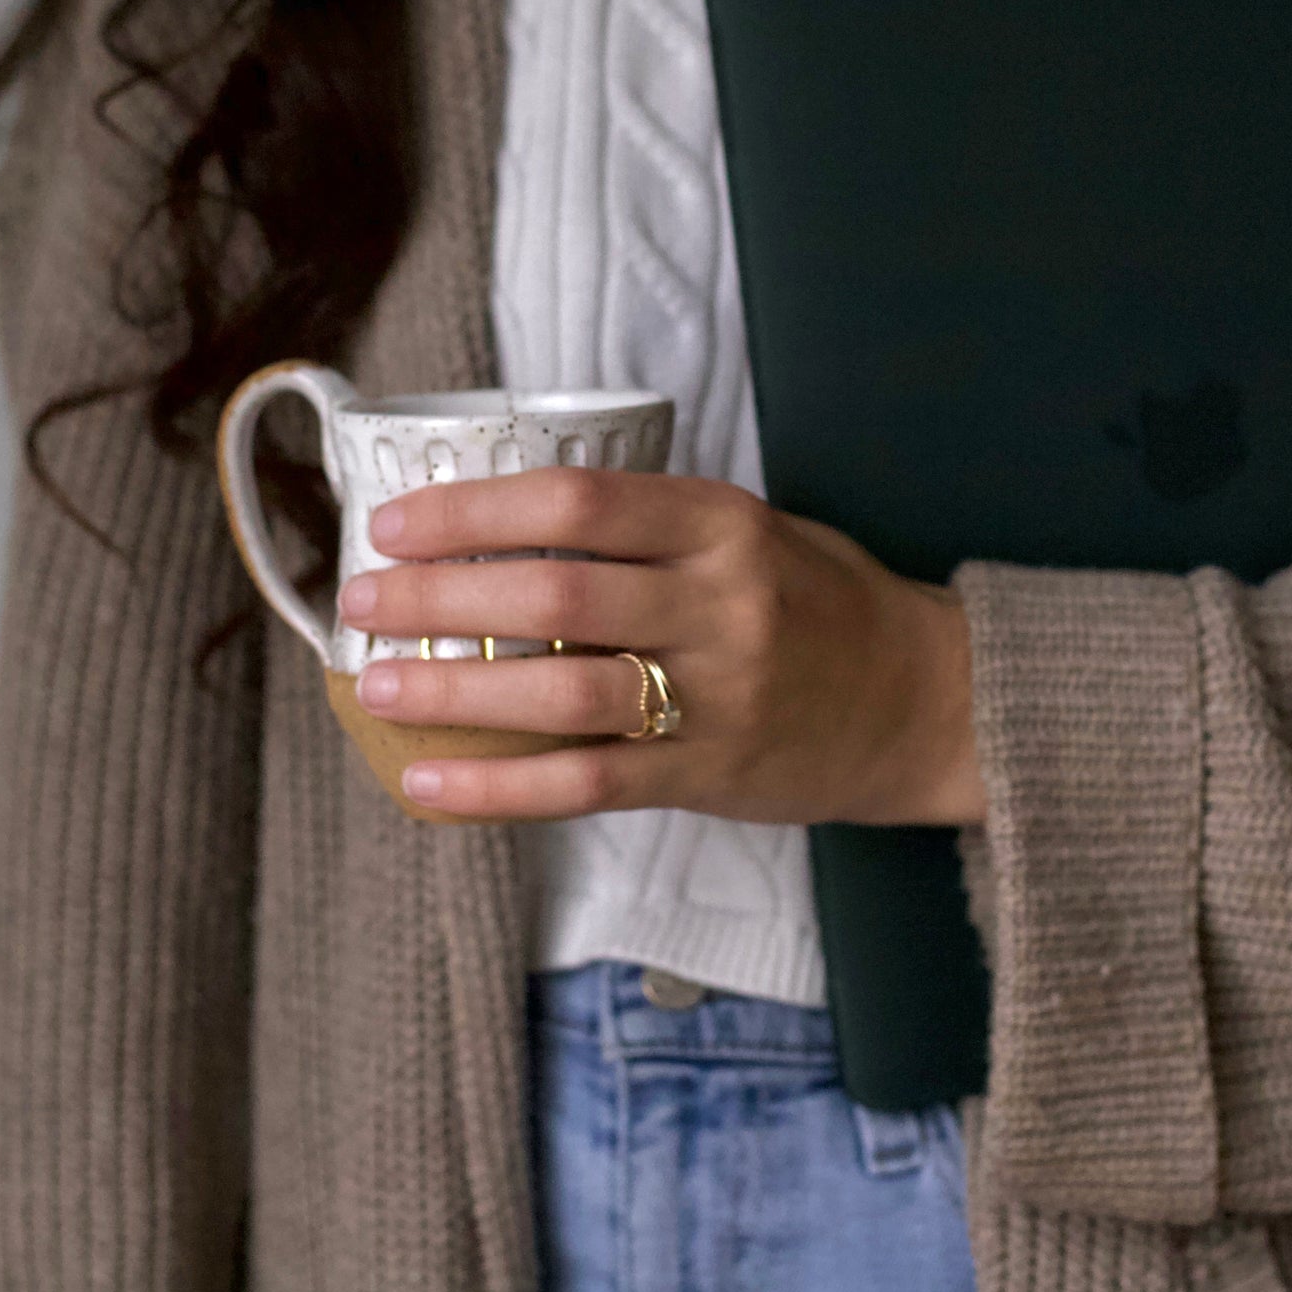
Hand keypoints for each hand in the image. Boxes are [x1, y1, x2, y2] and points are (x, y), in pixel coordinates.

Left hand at [336, 467, 984, 826]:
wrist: (930, 702)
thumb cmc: (824, 604)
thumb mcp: (752, 531)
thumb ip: (648, 528)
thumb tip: (499, 524)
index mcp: (723, 524)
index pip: (577, 503)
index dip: (474, 509)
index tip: (397, 521)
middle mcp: (720, 603)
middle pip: (554, 592)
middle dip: (440, 596)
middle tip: (360, 599)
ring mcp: (718, 695)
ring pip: (563, 692)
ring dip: (456, 690)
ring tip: (377, 686)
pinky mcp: (710, 775)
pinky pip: (587, 784)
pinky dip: (499, 787)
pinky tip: (428, 785)